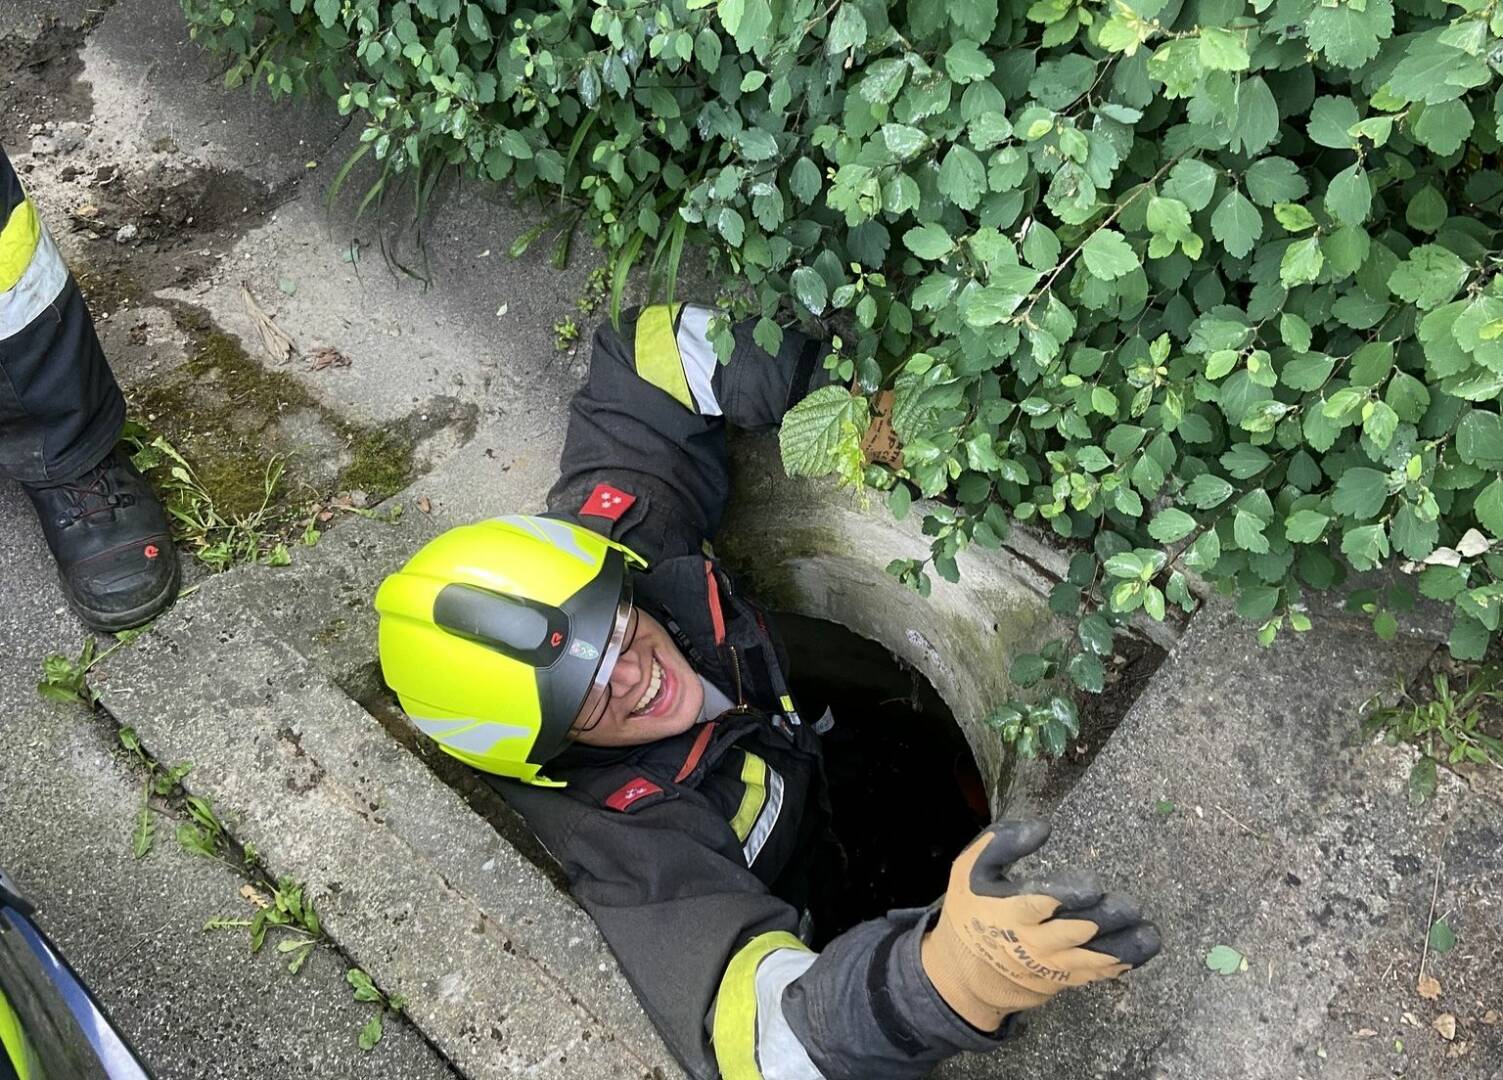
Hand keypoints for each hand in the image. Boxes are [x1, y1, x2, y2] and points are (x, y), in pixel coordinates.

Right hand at [920, 820, 1160, 1030]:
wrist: (970, 966)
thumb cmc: (975, 905)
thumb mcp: (972, 868)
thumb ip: (1002, 842)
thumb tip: (1043, 828)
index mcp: (1008, 911)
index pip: (1039, 903)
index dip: (1066, 895)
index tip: (1091, 886)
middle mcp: (1032, 942)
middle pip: (1073, 933)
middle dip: (1103, 920)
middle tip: (1130, 906)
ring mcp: (1051, 965)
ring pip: (1091, 958)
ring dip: (1122, 947)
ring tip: (1149, 935)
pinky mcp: (1064, 978)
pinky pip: (1095, 974)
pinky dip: (1120, 964)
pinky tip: (1142, 950)